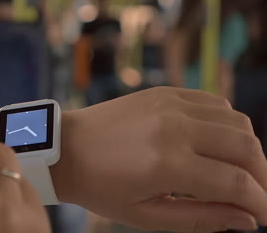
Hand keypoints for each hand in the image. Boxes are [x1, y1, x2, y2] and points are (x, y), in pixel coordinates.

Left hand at [52, 87, 266, 231]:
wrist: (66, 148)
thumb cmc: (100, 187)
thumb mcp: (145, 215)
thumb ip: (200, 218)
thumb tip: (246, 219)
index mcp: (166, 164)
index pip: (236, 183)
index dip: (260, 203)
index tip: (264, 215)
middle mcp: (173, 128)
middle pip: (247, 148)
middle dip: (262, 176)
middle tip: (255, 195)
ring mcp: (170, 104)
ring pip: (236, 121)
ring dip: (248, 149)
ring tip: (237, 171)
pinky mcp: (165, 93)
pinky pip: (214, 102)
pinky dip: (227, 123)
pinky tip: (218, 142)